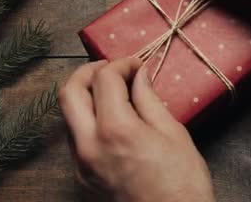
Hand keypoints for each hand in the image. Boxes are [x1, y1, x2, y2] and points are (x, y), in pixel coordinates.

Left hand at [59, 58, 214, 201]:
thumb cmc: (182, 185)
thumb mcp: (173, 135)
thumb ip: (150, 100)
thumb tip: (140, 76)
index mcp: (115, 130)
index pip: (104, 79)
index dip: (121, 64)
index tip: (137, 65)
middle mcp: (89, 146)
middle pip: (69, 93)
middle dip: (88, 72)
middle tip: (111, 68)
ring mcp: (82, 165)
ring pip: (68, 116)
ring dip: (86, 97)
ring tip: (113, 94)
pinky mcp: (83, 179)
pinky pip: (76, 140)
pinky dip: (89, 121)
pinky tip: (112, 122)